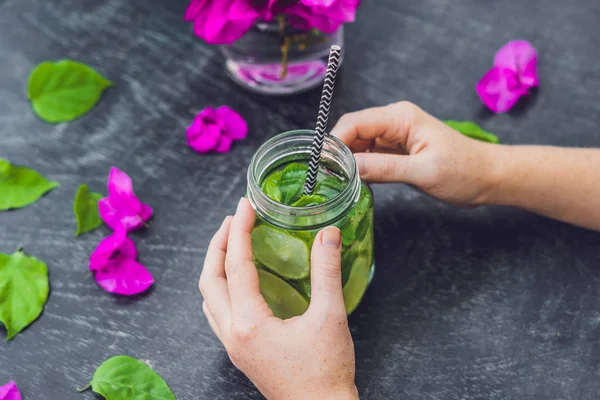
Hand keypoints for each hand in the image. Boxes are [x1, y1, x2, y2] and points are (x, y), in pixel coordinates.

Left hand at [199, 198, 358, 399]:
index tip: (245, 205)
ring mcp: (233, 346)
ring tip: (232, 242)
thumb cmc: (326, 372)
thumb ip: (326, 272)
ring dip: (216, 266)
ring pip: (209, 298)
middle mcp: (233, 334)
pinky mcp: (241, 352)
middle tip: (234, 219)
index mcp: (249, 324)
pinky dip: (221, 288)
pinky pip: (217, 313)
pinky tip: (237, 281)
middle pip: (209, 280)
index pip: (236, 266)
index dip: (239, 231)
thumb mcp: (330, 317)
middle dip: (219, 244)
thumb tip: (328, 234)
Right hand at [331, 101, 496, 206]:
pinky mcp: (397, 151)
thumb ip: (385, 168)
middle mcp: (394, 122)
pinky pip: (369, 155)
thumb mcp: (424, 172)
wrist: (488, 178)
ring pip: (358, 144)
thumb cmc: (464, 171)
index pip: (354, 122)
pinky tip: (356, 180)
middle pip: (352, 131)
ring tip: (338, 181)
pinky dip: (360, 166)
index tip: (322, 164)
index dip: (334, 141)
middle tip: (327, 177)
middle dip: (338, 152)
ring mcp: (395, 136)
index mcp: (400, 117)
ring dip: (348, 160)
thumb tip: (350, 167)